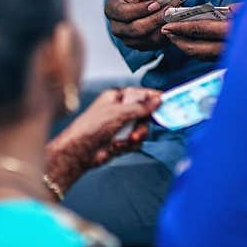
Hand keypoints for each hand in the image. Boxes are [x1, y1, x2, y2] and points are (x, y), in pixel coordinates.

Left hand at [46, 87, 161, 192]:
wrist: (79, 152)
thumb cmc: (90, 128)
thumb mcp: (118, 113)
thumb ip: (140, 107)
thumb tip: (156, 100)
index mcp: (116, 97)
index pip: (140, 94)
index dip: (153, 97)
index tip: (166, 101)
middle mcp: (119, 110)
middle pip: (145, 115)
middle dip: (142, 125)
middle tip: (137, 131)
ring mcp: (120, 126)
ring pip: (142, 130)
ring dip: (134, 137)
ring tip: (124, 141)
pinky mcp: (121, 140)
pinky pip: (135, 142)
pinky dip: (127, 146)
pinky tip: (116, 146)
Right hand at [104, 0, 166, 51]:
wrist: (138, 5)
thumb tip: (161, 0)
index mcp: (112, 8)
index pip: (123, 12)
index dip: (140, 10)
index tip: (156, 4)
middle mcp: (116, 27)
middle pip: (134, 29)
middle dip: (154, 20)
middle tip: (168, 11)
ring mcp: (126, 39)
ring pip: (145, 39)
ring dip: (161, 28)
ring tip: (173, 17)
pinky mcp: (138, 46)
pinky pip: (153, 45)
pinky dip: (164, 35)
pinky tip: (171, 25)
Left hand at [161, 4, 240, 61]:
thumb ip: (240, 10)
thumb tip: (230, 8)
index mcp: (231, 34)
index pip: (200, 29)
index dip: (181, 27)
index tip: (168, 25)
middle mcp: (227, 49)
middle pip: (196, 48)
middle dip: (178, 41)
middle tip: (167, 32)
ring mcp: (228, 58)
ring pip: (201, 55)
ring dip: (186, 47)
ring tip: (175, 37)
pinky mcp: (230, 63)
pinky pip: (209, 58)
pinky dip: (198, 51)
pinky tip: (193, 43)